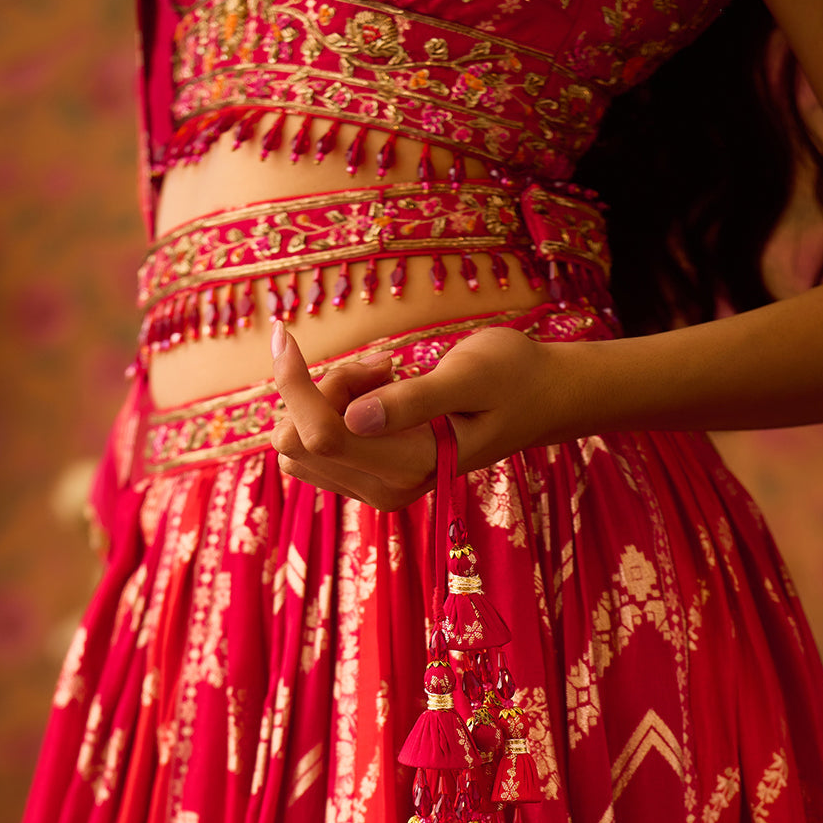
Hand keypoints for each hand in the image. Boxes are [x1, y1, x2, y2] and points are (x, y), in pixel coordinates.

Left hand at [270, 322, 564, 511]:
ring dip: (330, 395)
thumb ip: (414, 399)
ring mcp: (374, 488)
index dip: (293, 384)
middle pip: (298, 438)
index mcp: (410, 468)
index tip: (284, 332)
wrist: (538, 399)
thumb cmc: (511, 376)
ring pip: (301, 440)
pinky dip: (335, 405)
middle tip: (384, 364)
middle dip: (324, 388)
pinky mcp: (367, 477)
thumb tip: (355, 418)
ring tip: (390, 374)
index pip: (321, 436)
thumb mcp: (470, 375)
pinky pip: (316, 441)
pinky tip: (383, 388)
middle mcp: (386, 490)